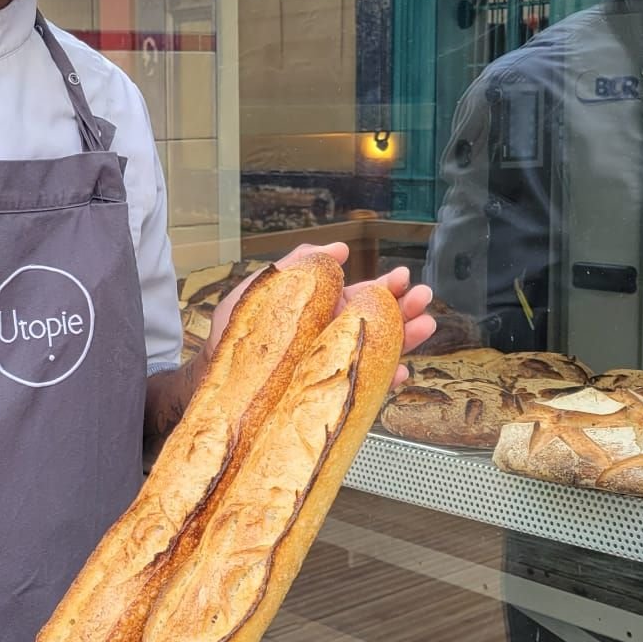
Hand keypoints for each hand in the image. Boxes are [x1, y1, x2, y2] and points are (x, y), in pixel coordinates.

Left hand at [209, 242, 435, 388]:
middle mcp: (336, 337)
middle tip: (422, 297)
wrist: (219, 378)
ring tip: (423, 326)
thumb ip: (297, 265)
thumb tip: (335, 248)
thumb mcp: (263, 289)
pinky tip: (399, 373)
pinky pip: (366, 387)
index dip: (386, 286)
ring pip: (381, 351)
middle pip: (381, 321)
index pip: (364, 296)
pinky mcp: (334, 393)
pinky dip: (385, 381)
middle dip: (406, 308)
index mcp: (326, 311)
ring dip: (406, 339)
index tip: (402, 277)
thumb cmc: (237, 335)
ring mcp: (338, 364)